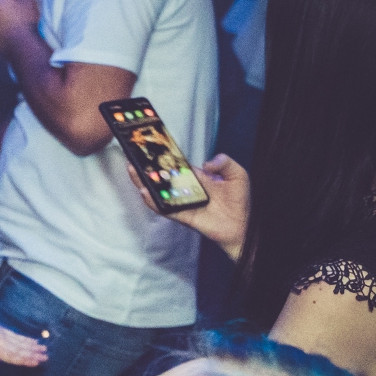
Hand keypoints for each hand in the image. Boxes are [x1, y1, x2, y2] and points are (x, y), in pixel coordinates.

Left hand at [0, 310, 48, 370]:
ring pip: (19, 341)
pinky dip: (25, 338)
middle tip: (46, 358)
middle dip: (33, 354)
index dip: (24, 360)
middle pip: (19, 348)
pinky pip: (15, 335)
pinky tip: (33, 341)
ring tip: (44, 350)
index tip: (36, 362)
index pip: (10, 355)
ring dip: (32, 346)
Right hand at [134, 153, 248, 262]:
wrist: (242, 225)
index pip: (175, 167)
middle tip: (134, 159)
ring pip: (158, 193)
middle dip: (147, 170)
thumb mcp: (238, 174)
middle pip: (162, 179)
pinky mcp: (182, 215)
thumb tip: (206, 162)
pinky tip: (145, 193)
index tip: (151, 149)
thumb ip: (225, 163)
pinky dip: (153, 202)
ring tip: (133, 172)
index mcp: (196, 178)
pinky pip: (164, 209)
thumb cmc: (240, 201)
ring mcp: (182, 203)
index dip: (163, 159)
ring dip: (144, 184)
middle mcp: (185, 190)